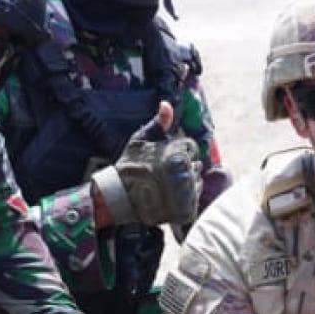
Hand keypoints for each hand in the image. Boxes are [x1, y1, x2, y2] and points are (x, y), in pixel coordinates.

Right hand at [89, 99, 206, 235]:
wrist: (118, 196)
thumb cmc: (129, 165)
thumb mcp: (140, 139)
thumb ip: (158, 122)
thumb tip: (167, 103)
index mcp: (176, 154)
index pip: (192, 149)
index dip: (179, 153)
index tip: (164, 159)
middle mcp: (183, 173)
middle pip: (196, 166)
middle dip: (183, 167)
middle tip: (162, 174)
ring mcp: (185, 193)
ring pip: (196, 182)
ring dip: (185, 183)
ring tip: (164, 185)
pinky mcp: (184, 210)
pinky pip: (194, 200)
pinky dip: (185, 199)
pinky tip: (169, 197)